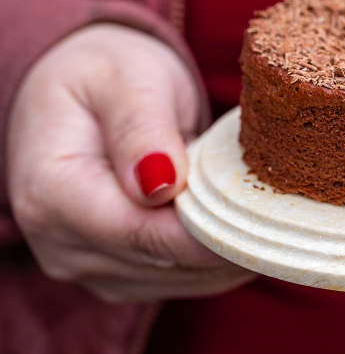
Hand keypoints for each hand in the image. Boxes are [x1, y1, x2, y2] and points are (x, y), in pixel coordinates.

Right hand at [7, 24, 254, 301]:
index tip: (265, 217)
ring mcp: (87, 264)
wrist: (86, 90)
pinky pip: (180, 279)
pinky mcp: (117, 272)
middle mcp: (59, 242)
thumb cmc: (108, 73)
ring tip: (267, 210)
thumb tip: (162, 186)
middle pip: (163, 260)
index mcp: (51, 192)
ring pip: (179, 279)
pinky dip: (217, 257)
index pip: (140, 232)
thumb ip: (142, 129)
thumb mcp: (127, 79)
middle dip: (226, 239)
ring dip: (228, 251)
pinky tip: (244, 224)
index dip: (207, 232)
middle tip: (284, 210)